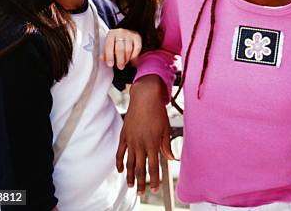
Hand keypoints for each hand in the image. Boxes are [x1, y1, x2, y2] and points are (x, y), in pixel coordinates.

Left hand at [102, 29, 141, 69]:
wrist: (128, 30)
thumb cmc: (116, 39)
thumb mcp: (110, 43)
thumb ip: (106, 51)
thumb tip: (101, 59)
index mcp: (111, 34)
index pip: (109, 46)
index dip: (109, 56)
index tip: (110, 65)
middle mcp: (120, 33)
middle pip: (120, 48)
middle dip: (120, 60)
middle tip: (120, 67)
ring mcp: (130, 34)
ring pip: (128, 49)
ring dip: (127, 59)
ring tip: (125, 63)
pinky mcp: (137, 37)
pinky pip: (137, 48)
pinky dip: (134, 56)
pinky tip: (132, 60)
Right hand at [116, 75, 173, 194]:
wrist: (145, 98)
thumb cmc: (158, 112)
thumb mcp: (165, 129)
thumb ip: (166, 145)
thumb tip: (171, 159)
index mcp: (152, 143)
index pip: (153, 167)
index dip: (154, 179)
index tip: (155, 189)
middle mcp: (140, 144)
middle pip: (140, 168)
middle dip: (141, 182)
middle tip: (141, 193)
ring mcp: (130, 140)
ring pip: (129, 163)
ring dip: (130, 176)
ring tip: (131, 186)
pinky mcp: (124, 135)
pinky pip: (120, 152)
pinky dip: (119, 162)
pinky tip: (120, 170)